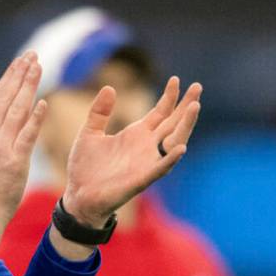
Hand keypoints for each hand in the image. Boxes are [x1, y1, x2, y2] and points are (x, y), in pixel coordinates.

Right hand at [0, 52, 47, 262]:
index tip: (20, 60)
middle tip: (33, 55)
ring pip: (17, 110)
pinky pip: (26, 136)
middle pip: (6, 97)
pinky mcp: (15, 161)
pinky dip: (35, 119)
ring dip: (28, 87)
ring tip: (39, 67)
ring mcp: (1, 147)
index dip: (9, 76)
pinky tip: (43, 103)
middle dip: (20, 74)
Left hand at [62, 76, 201, 227]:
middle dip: (186, 106)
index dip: (169, 97)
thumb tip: (110, 87)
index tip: (176, 79)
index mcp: (135, 135)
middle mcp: (146, 147)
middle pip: (173, 123)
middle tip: (198, 86)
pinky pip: (160, 169)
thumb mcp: (89, 133)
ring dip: (185, 126)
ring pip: (173, 142)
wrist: (78, 195)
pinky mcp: (140, 179)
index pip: (159, 113)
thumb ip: (100, 112)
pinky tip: (181, 147)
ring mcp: (146, 163)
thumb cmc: (86, 167)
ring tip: (195, 107)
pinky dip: (171, 159)